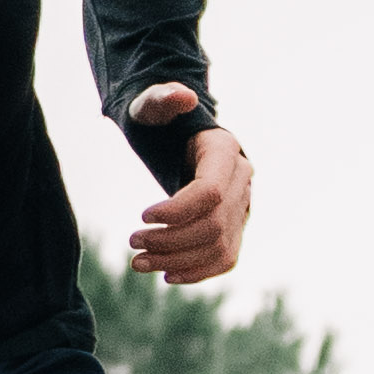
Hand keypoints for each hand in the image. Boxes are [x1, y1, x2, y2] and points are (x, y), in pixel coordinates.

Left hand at [127, 101, 251, 285]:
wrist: (177, 136)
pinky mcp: (234, 227)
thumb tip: (182, 97)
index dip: (177, 210)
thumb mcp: (153, 104)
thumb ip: (162, 98)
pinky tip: (166, 275)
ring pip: (219, 247)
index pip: (209, 192)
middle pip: (213, 224)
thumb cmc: (160, 119)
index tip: (142, 215)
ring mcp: (241, 206)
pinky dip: (198, 272)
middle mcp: (241, 181)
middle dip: (170, 240)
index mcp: (224, 151)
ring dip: (178, 261)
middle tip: (133, 243)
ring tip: (138, 262)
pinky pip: (224, 258)